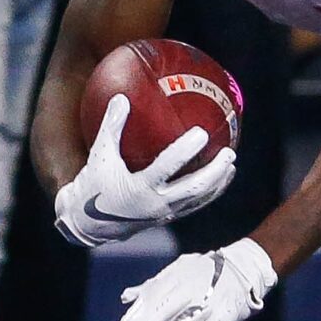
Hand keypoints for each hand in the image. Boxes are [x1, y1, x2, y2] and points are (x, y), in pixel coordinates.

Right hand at [51, 93, 238, 248]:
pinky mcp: (168, 218)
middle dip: (215, 171)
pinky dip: (210, 192)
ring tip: (231, 163)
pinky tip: (221, 180)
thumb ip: (111, 127)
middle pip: (194, 187)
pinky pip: (195, 205)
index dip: (185, 151)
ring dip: (218, 182)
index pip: (167, 167)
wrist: (89, 223)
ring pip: (199, 198)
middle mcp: (156, 202)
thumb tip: (121, 97)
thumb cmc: (94, 185)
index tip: (201, 133)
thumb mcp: (100, 156)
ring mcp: (164, 213)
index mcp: (139, 187)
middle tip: (229, 152)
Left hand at [116, 237, 276, 320]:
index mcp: (179, 276)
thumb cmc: (207, 271)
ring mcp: (210, 300)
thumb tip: (126, 297)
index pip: (154, 295)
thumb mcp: (179, 271)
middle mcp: (193, 286)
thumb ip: (153, 285)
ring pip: (186, 319)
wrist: (246, 266)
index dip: (137, 313)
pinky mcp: (226, 313)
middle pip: (166, 308)